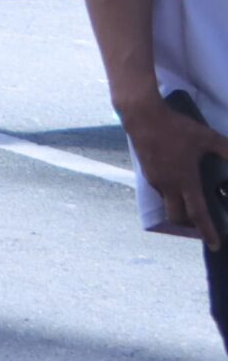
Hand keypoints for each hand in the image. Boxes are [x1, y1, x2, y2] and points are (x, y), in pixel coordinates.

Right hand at [119, 93, 227, 246]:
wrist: (142, 115)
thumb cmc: (176, 127)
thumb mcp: (206, 137)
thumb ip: (226, 149)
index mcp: (185, 180)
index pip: (198, 214)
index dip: (208, 232)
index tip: (215, 245)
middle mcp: (168, 185)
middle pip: (178, 217)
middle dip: (191, 225)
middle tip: (203, 223)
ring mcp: (155, 179)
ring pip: (168, 203)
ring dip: (180, 206)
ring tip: (192, 196)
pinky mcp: (147, 172)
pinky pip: (161, 190)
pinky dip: (171, 193)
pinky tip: (178, 179)